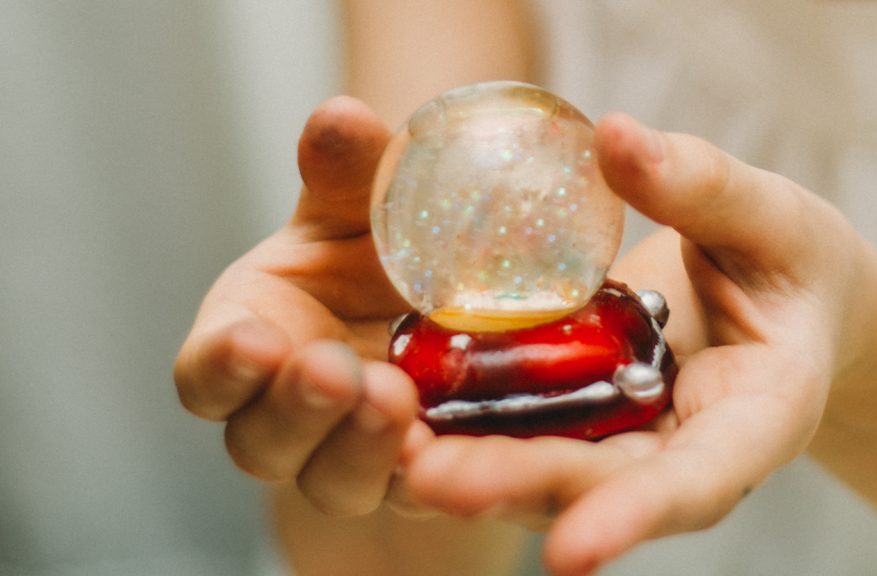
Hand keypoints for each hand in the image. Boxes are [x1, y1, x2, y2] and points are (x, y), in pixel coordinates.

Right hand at [173, 97, 427, 515]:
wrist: (442, 307)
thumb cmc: (375, 254)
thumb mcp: (364, 210)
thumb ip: (347, 173)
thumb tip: (338, 116)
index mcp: (251, 341)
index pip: (208, 374)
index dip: (221, 365)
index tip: (253, 337)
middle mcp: (287, 411)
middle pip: (263, 439)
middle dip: (295, 409)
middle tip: (332, 369)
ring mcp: (347, 454)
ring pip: (331, 480)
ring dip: (357, 447)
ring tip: (395, 399)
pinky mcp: (410, 477)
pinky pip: (411, 493)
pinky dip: (427, 474)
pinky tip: (453, 448)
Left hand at [401, 114, 875, 574]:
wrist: (779, 293)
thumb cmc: (790, 261)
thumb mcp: (766, 217)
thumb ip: (701, 187)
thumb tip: (616, 136)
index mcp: (755, 419)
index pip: (700, 481)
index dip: (635, 515)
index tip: (570, 550)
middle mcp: (684, 449)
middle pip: (601, 483)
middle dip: (520, 487)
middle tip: (431, 479)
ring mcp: (628, 437)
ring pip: (552, 466)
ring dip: (477, 467)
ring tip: (397, 453)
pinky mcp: (585, 412)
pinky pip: (529, 423)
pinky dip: (472, 422)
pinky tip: (406, 410)